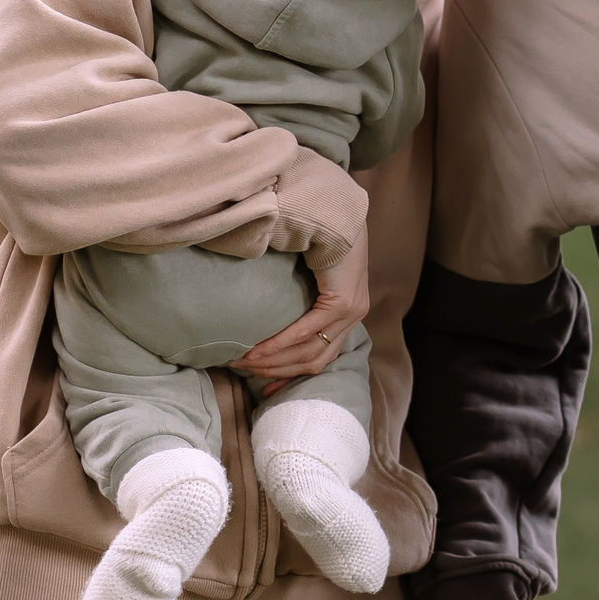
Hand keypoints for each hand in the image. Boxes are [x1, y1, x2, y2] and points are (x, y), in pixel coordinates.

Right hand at [235, 225, 370, 380]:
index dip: (291, 375)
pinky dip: (280, 343)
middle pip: (313, 361)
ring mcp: (351, 312)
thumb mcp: (310, 275)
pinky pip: (307, 331)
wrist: (336, 212)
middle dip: (277, 371)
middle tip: (246, 371)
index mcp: (348, 313)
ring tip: (244, 361)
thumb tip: (266, 312)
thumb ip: (299, 297)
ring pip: (310, 352)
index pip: (321, 358)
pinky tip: (258, 350)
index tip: (265, 387)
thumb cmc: (319, 236)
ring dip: (274, 361)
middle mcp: (354, 316)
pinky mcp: (342, 303)